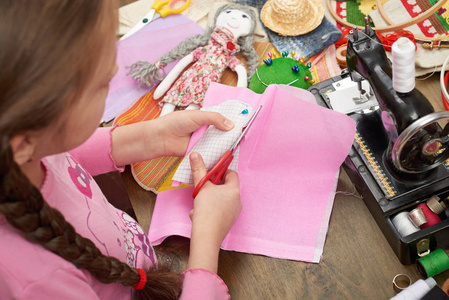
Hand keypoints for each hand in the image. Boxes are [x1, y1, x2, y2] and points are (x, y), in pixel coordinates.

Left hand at [111, 110, 233, 166]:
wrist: (162, 138)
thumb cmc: (176, 123)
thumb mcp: (197, 116)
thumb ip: (215, 119)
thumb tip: (231, 125)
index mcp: (204, 118)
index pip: (221, 119)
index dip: (231, 120)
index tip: (243, 121)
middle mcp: (205, 130)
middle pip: (222, 132)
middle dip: (231, 133)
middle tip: (245, 134)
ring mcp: (203, 141)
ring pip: (218, 143)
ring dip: (226, 143)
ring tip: (239, 143)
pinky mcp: (200, 152)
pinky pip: (212, 153)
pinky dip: (218, 153)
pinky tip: (228, 153)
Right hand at [187, 152, 240, 272]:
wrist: (206, 238)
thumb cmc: (207, 210)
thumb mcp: (201, 187)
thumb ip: (199, 169)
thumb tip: (195, 154)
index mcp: (235, 190)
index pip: (232, 173)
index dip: (221, 170)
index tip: (209, 171)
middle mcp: (237, 201)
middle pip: (225, 187)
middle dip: (211, 186)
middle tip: (201, 187)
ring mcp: (233, 213)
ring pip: (219, 200)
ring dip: (207, 199)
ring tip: (198, 203)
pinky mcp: (227, 223)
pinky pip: (218, 211)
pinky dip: (208, 211)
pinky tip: (198, 216)